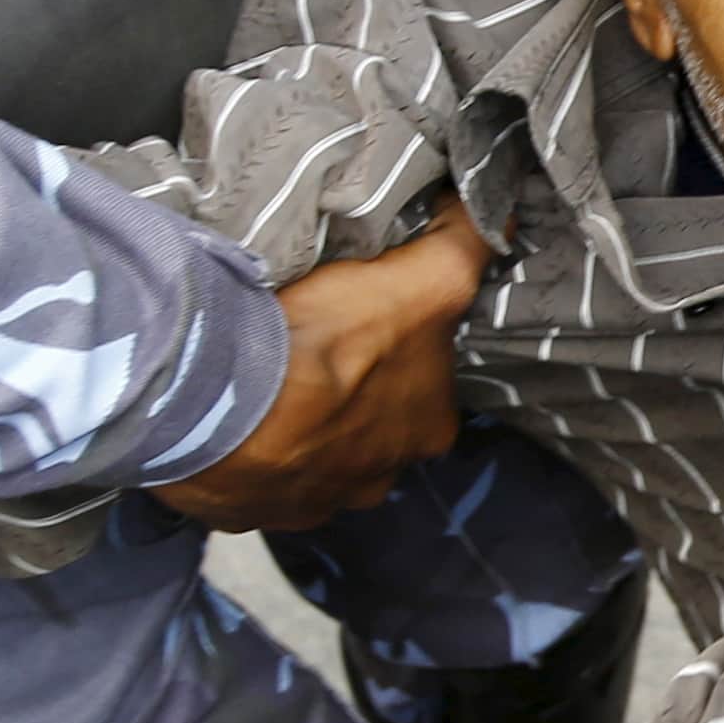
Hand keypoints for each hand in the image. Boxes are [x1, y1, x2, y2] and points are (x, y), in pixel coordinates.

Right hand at [157, 203, 488, 531]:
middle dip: (352, 392)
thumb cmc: (339, 348)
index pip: (426, 382)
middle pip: (372, 422)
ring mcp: (313, 499)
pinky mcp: (250, 507)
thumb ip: (465, 248)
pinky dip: (250, 445)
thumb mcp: (430, 281)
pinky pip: (256, 472)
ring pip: (313, 450)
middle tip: (315, 345)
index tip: (367, 318)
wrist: (232, 412)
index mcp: (428, 431)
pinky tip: (235, 413)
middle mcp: (380, 477)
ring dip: (300, 420)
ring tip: (270, 377)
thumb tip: (492, 216)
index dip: (403, 347)